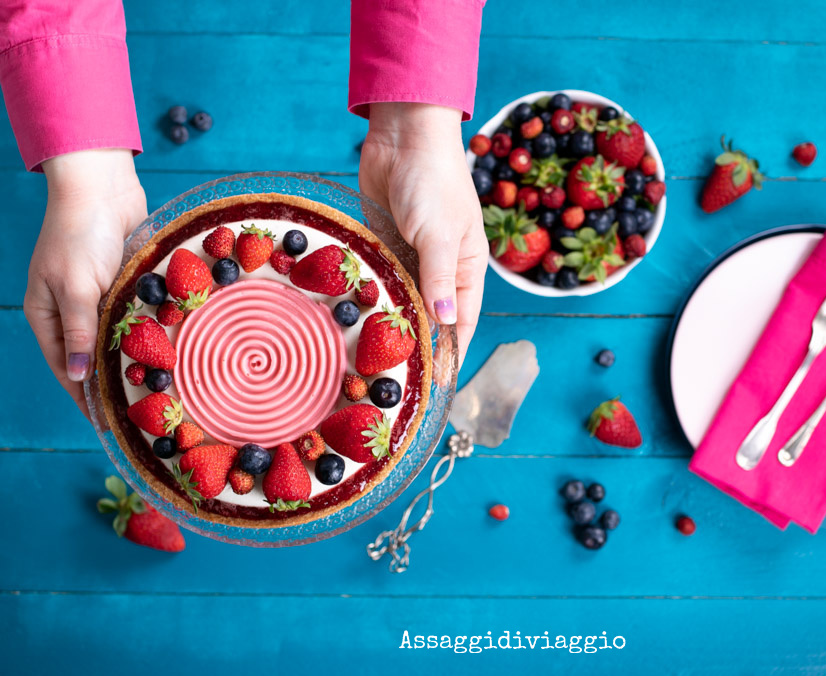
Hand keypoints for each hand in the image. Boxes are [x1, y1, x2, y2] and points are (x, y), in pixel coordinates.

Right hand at [25, 149, 147, 415]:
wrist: (102, 187)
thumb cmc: (80, 234)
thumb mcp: (76, 286)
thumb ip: (79, 330)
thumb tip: (75, 375)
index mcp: (47, 313)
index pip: (64, 366)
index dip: (83, 394)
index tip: (105, 422)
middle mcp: (71, 308)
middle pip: (91, 355)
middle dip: (111, 381)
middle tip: (138, 412)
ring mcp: (98, 295)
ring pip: (116, 337)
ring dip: (134, 358)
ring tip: (157, 390)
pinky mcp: (123, 283)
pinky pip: (135, 316)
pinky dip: (148, 332)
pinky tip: (168, 351)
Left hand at [359, 103, 487, 365]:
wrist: (404, 134)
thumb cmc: (433, 181)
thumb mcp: (441, 234)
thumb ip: (439, 280)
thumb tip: (446, 325)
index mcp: (466, 267)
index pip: (462, 322)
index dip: (450, 351)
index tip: (436, 383)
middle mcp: (440, 266)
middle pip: (430, 316)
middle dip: (416, 344)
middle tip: (395, 378)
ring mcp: (410, 255)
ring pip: (400, 299)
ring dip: (387, 322)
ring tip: (368, 357)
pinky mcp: (382, 242)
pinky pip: (376, 277)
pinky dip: (367, 295)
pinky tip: (351, 316)